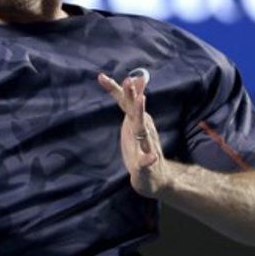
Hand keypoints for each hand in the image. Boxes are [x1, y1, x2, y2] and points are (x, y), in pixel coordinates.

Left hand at [97, 72, 171, 197]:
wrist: (154, 178)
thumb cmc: (141, 148)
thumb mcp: (134, 123)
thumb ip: (130, 104)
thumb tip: (133, 79)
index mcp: (136, 122)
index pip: (125, 102)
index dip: (114, 89)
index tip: (100, 77)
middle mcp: (143, 130)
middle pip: (135, 111)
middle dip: (132, 96)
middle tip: (128, 81)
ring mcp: (146, 147)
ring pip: (143, 132)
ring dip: (142, 118)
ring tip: (142, 102)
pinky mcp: (146, 165)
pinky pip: (147, 162)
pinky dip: (149, 159)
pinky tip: (150, 158)